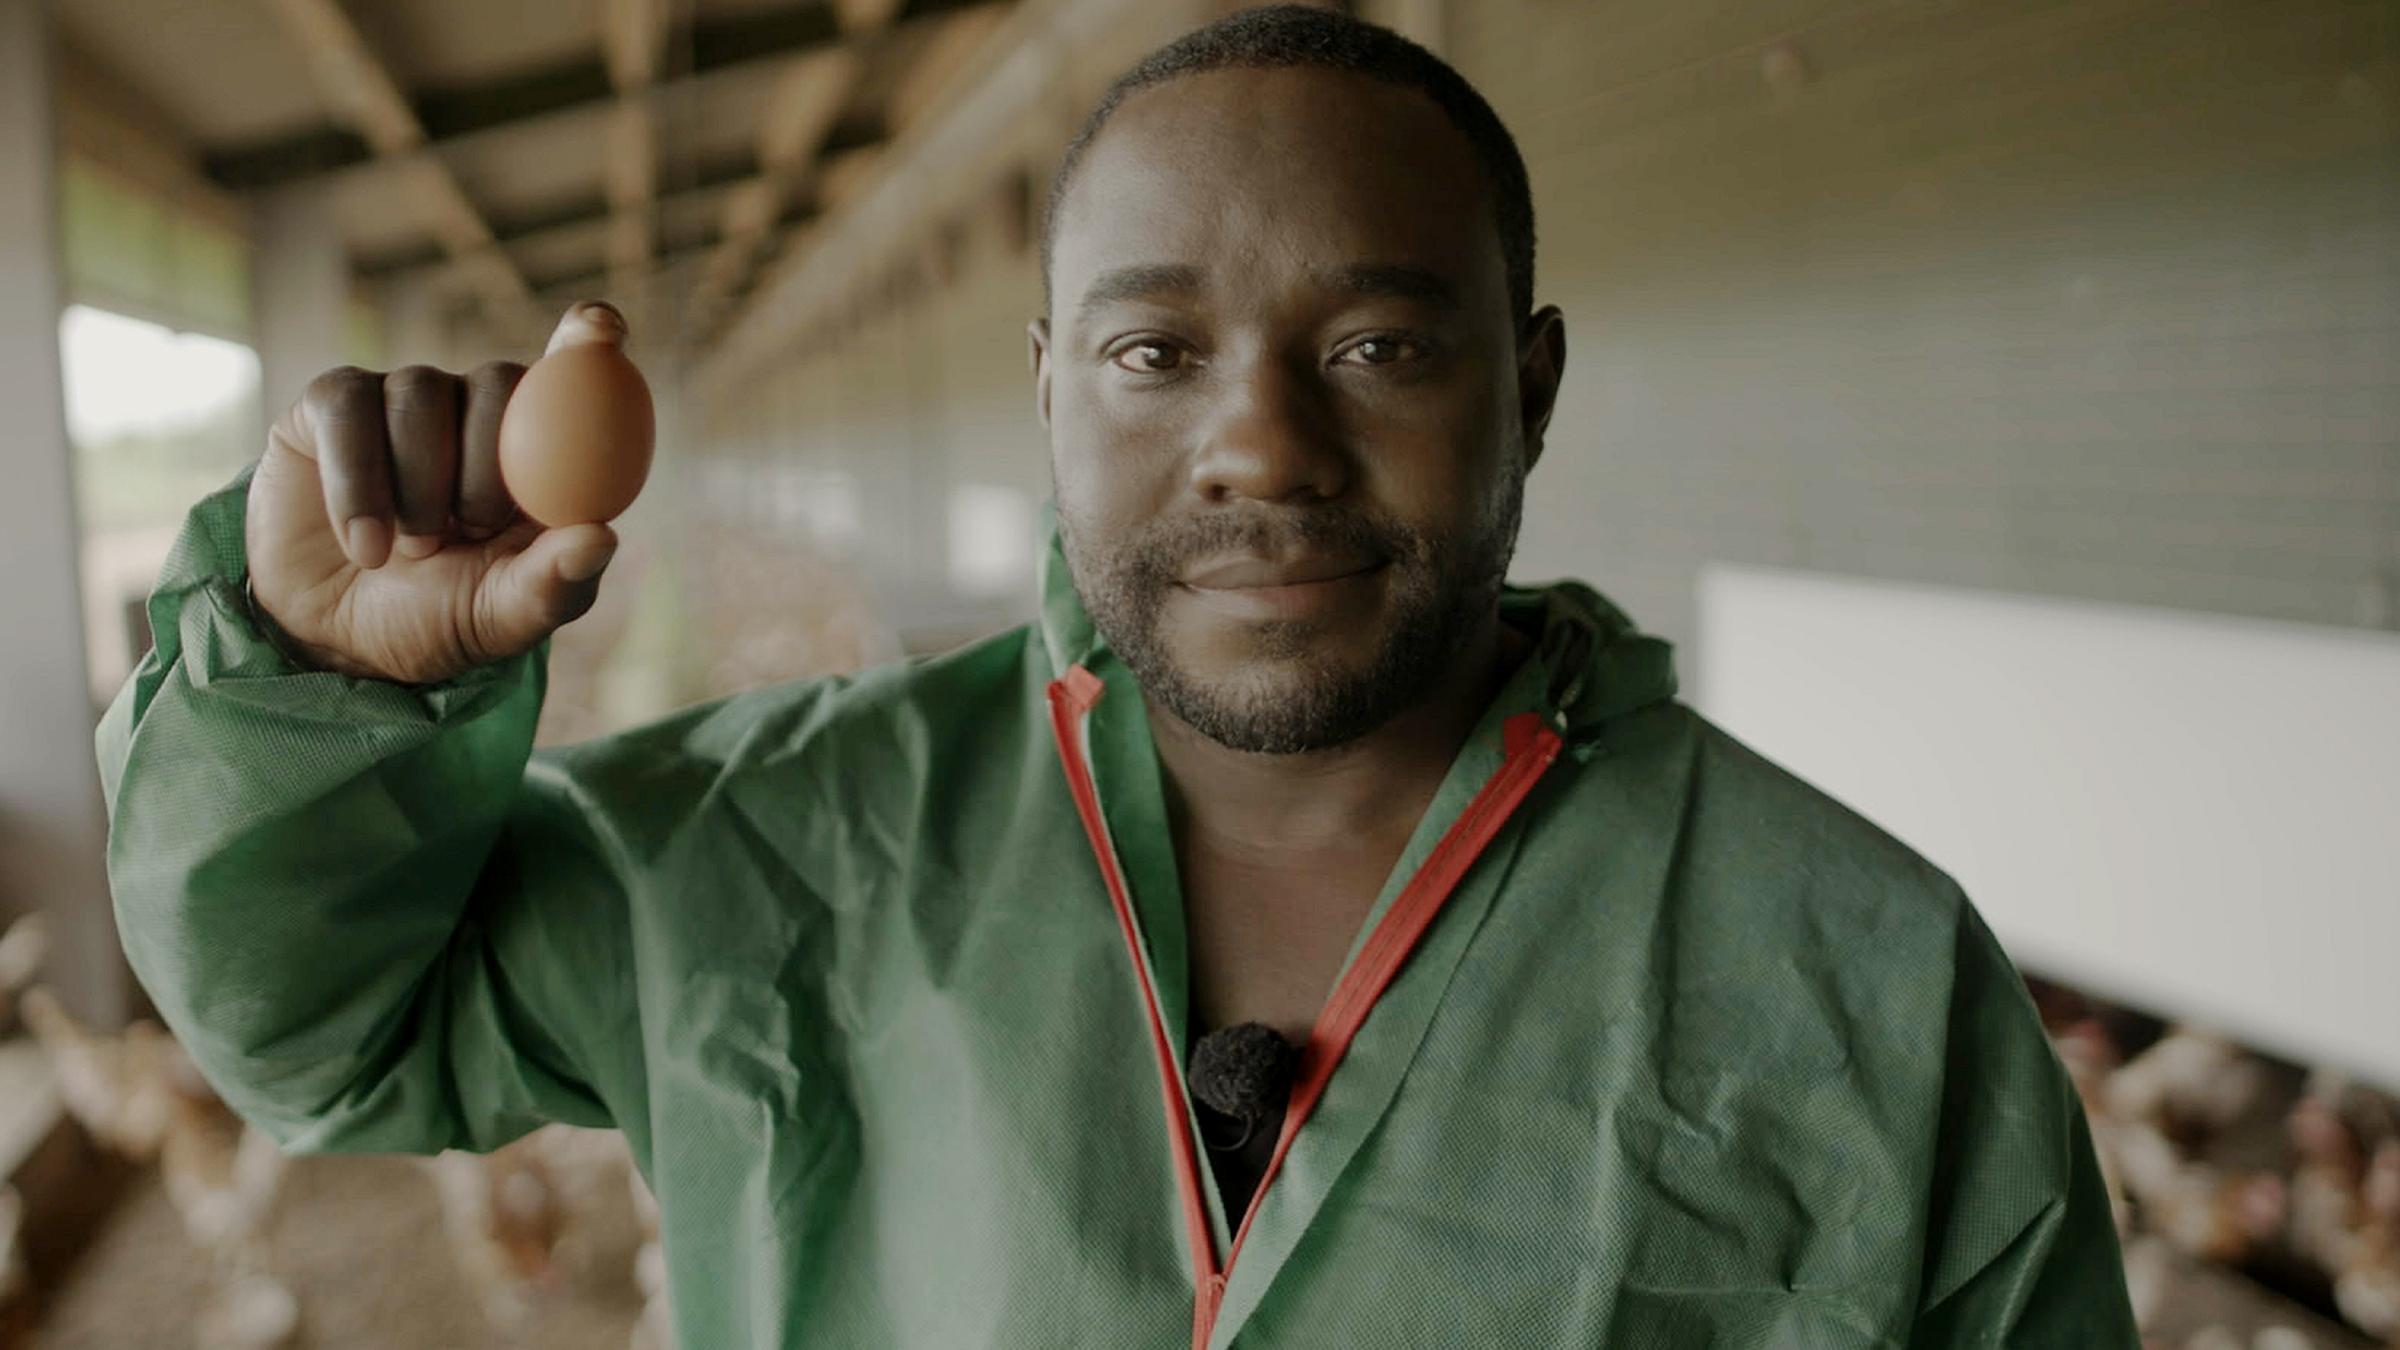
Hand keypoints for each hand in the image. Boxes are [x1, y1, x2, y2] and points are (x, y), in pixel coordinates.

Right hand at [244, 302, 627, 684]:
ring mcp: (403, 400)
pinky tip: (367, 546)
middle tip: (472, 529)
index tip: (602, 330)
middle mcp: (478, 410)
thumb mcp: (504, 617)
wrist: (334, 639)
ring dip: (420, 483)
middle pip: (499, 381)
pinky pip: (349, 408)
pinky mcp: (333, 406)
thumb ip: (555, 582)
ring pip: (420, 392)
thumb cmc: (437, 619)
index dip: (587, 340)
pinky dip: (359, 484)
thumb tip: (603, 536)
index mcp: (542, 450)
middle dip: (487, 464)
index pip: (575, 370)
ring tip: (415, 549)